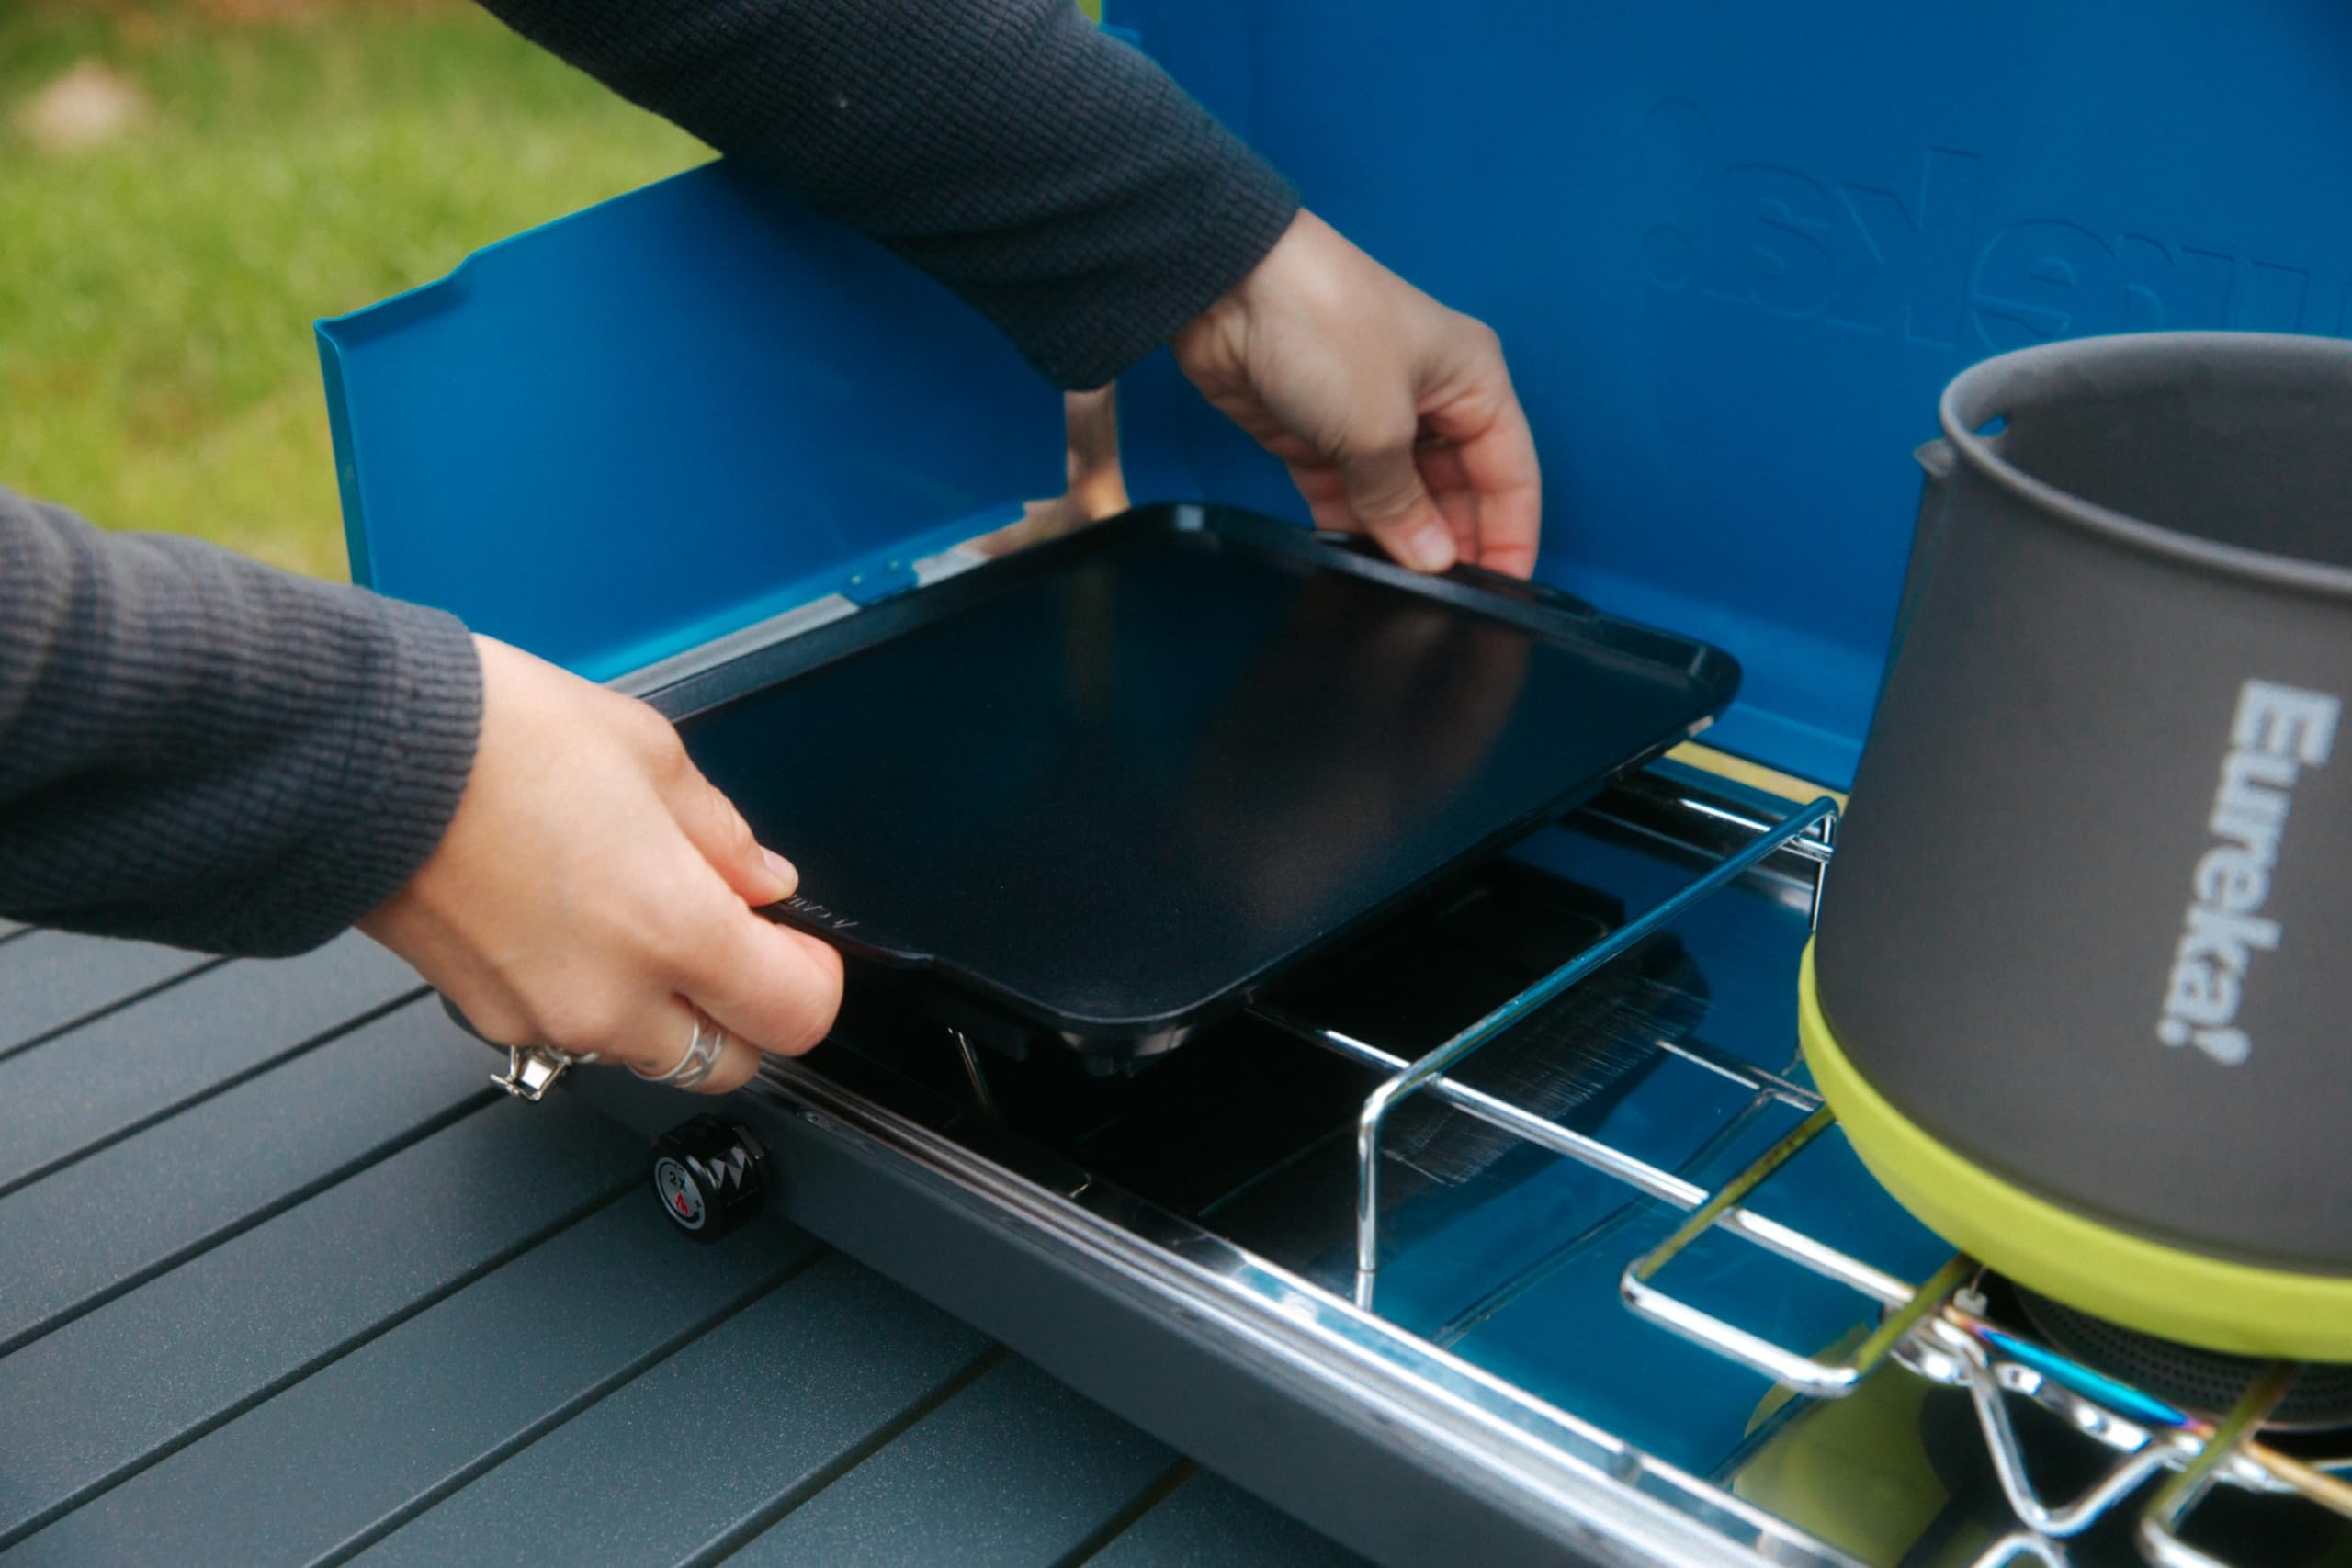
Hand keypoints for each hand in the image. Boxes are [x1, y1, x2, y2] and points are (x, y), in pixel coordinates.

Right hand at [361, 635, 843, 1092]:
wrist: (355, 752)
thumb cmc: (492, 737)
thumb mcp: (648, 752)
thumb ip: (722, 835)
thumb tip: (763, 879)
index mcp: (672, 930)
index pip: (796, 1015)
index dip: (814, 979)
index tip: (804, 945)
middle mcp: (611, 998)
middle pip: (726, 1061)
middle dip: (742, 1009)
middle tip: (728, 934)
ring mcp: (541, 1017)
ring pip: (644, 1051)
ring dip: (663, 1005)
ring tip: (636, 912)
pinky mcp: (481, 1015)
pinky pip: (568, 1031)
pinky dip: (591, 992)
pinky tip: (572, 917)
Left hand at [1172, 209, 1540, 577]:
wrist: (1227, 288)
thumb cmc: (1325, 324)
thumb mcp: (1378, 427)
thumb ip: (1404, 504)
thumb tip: (1431, 562)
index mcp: (1472, 382)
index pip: (1510, 473)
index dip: (1510, 535)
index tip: (1504, 592)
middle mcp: (1430, 401)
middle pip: (1457, 492)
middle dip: (1450, 546)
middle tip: (1443, 606)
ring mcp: (1372, 420)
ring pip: (1400, 500)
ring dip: (1398, 542)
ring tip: (1398, 597)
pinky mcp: (1318, 437)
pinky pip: (1348, 497)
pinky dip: (1351, 528)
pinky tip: (1354, 566)